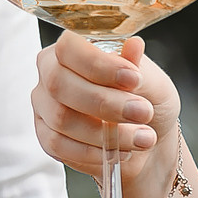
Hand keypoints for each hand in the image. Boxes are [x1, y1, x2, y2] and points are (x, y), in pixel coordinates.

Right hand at [35, 33, 184, 197]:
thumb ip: (138, 66)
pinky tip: (119, 151)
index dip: (97, 64)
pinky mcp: (46, 136)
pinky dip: (94, 153)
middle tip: (142, 112)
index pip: (68, 48)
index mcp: (72, 51)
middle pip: (58, 84)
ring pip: (61, 119)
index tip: (133, 79)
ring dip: (106, 133)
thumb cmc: (147, 100)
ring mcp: (44, 106)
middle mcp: (50, 74)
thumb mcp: (152, 80)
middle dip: (105, 103)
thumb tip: (133, 44)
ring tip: (142, 137)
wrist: (147, 136)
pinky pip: (59, 146)